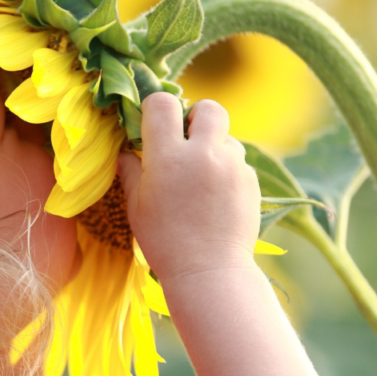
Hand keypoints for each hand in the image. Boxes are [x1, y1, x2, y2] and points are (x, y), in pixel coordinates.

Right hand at [117, 93, 260, 284]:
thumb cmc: (164, 241)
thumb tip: (125, 152)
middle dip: (196, 117)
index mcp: (168, 157)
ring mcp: (232, 166)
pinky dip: (227, 171)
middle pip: (208, 108)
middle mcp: (204, 153)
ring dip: (214, 147)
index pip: (163, 104)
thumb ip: (131, 172)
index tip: (153, 125)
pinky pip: (238, 162)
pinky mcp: (251, 181)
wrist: (209, 271)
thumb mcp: (137, 207)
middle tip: (187, 141)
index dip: (156, 109)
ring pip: (226, 137)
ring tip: (202, 178)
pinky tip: (217, 198)